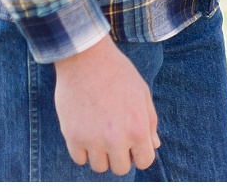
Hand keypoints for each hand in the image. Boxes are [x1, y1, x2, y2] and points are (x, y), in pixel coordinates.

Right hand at [54, 35, 158, 174]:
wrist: (86, 58)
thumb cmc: (118, 73)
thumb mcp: (142, 93)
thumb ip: (150, 122)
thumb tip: (154, 146)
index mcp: (138, 128)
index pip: (144, 162)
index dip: (140, 153)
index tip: (133, 143)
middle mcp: (116, 139)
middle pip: (120, 169)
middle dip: (120, 156)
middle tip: (115, 137)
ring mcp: (93, 140)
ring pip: (99, 167)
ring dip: (101, 154)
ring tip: (100, 133)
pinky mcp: (72, 137)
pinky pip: (79, 159)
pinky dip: (83, 150)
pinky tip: (86, 132)